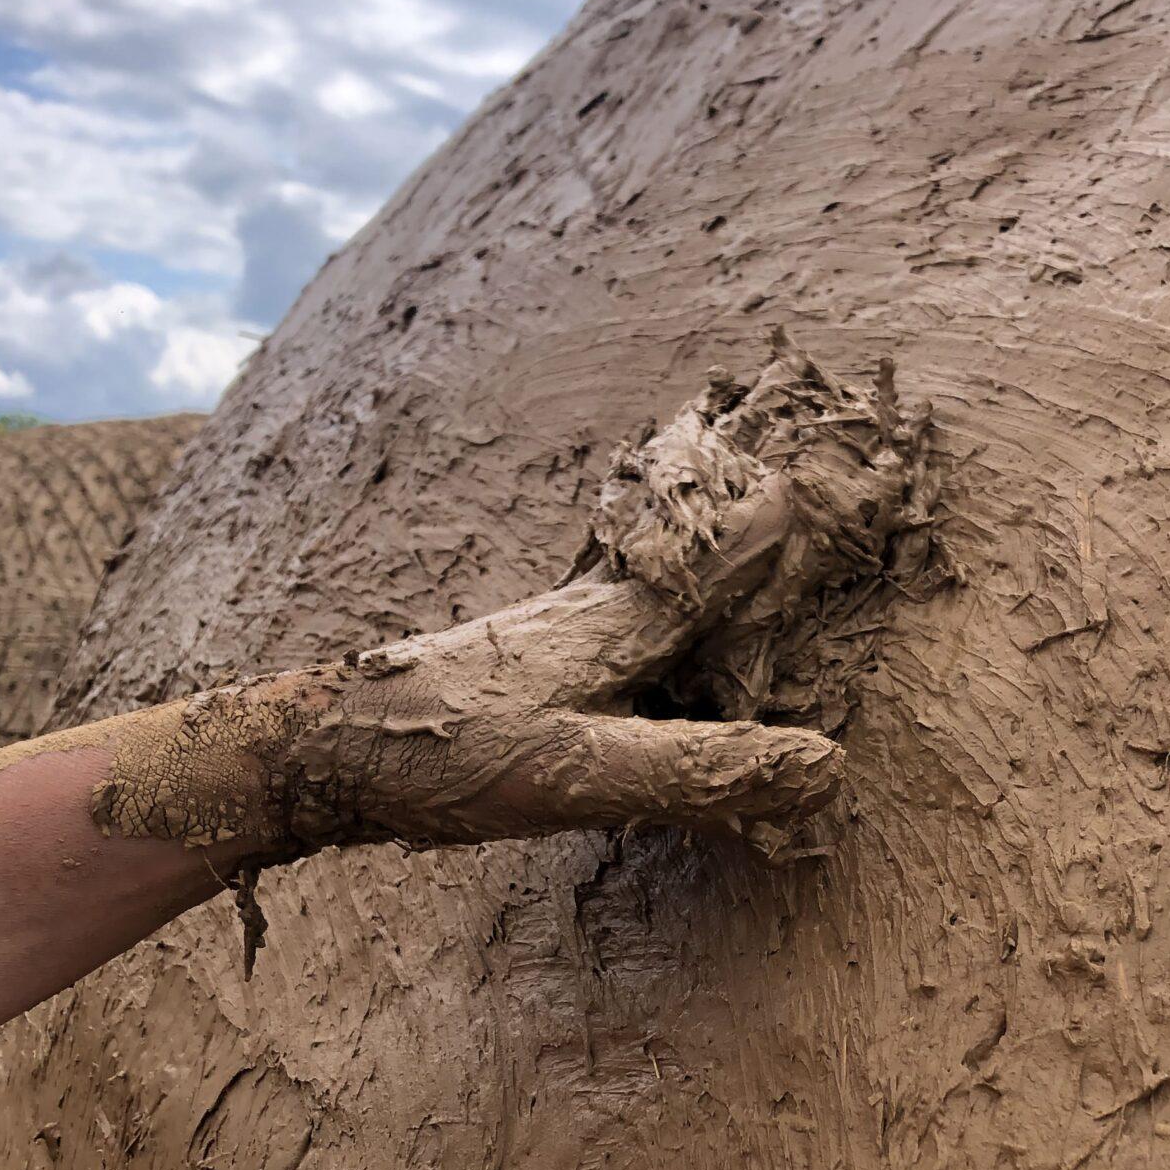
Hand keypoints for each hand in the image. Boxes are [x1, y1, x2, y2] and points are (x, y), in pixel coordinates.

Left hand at [93, 343, 924, 862]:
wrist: (305, 754)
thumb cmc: (435, 759)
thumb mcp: (576, 775)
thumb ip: (698, 770)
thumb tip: (825, 764)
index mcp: (614, 623)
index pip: (732, 552)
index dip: (799, 512)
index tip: (864, 456)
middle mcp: (590, 607)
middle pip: (690, 521)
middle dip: (750, 464)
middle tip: (798, 394)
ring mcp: (552, 629)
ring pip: (649, 547)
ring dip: (700, 499)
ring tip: (733, 443)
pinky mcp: (524, 662)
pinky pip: (618, 588)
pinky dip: (655, 555)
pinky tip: (646, 588)